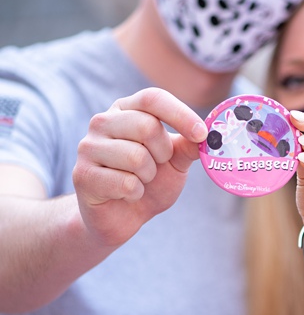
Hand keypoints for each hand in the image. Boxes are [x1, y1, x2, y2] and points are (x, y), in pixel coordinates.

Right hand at [72, 88, 206, 246]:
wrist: (122, 216)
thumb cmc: (150, 181)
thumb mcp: (176, 161)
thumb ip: (189, 146)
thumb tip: (209, 135)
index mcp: (127, 110)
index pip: (153, 98)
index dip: (180, 114)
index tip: (201, 134)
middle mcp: (103, 122)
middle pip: (146, 126)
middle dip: (163, 153)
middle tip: (157, 165)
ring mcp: (88, 147)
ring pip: (136, 157)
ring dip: (148, 176)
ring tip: (140, 180)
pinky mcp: (82, 175)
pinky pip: (125, 184)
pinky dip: (136, 193)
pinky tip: (126, 194)